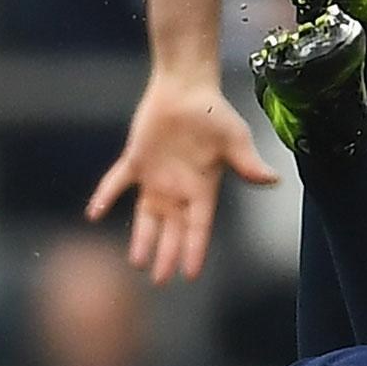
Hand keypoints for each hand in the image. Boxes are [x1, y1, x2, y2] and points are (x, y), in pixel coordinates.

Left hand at [87, 74, 278, 283]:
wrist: (186, 86)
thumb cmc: (213, 112)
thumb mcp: (235, 138)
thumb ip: (248, 163)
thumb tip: (273, 180)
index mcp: (202, 189)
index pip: (198, 227)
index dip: (194, 250)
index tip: (190, 274)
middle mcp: (178, 190)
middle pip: (172, 230)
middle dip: (167, 255)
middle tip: (160, 279)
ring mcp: (155, 177)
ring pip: (146, 217)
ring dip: (142, 239)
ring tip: (137, 262)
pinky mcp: (135, 161)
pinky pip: (116, 183)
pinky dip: (105, 196)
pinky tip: (93, 214)